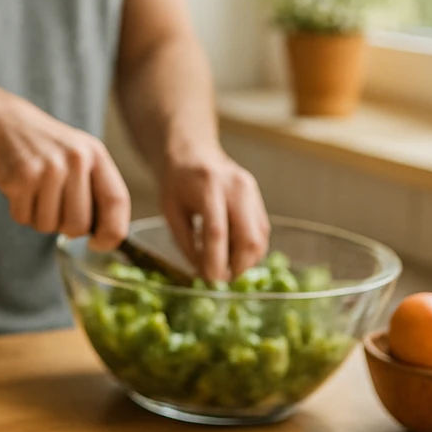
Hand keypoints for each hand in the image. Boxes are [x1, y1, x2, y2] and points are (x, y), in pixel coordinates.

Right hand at [0, 86, 130, 251]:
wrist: (2, 120)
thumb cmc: (44, 145)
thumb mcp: (78, 153)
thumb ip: (95, 187)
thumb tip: (107, 236)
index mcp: (95, 154)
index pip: (116, 202)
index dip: (111, 233)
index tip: (98, 243)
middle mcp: (75, 159)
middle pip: (79, 225)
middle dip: (65, 227)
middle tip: (54, 208)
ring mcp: (48, 168)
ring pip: (49, 226)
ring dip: (39, 219)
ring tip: (34, 192)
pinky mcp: (21, 177)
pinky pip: (24, 218)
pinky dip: (20, 211)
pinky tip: (18, 189)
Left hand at [158, 147, 269, 282]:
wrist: (193, 151)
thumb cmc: (176, 182)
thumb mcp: (170, 210)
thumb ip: (186, 242)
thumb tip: (203, 273)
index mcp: (207, 187)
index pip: (217, 231)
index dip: (215, 260)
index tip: (210, 279)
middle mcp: (236, 187)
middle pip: (248, 238)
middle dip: (237, 266)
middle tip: (221, 278)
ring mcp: (251, 191)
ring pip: (260, 237)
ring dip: (246, 260)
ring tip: (226, 267)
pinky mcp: (258, 197)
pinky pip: (261, 230)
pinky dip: (250, 248)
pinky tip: (234, 253)